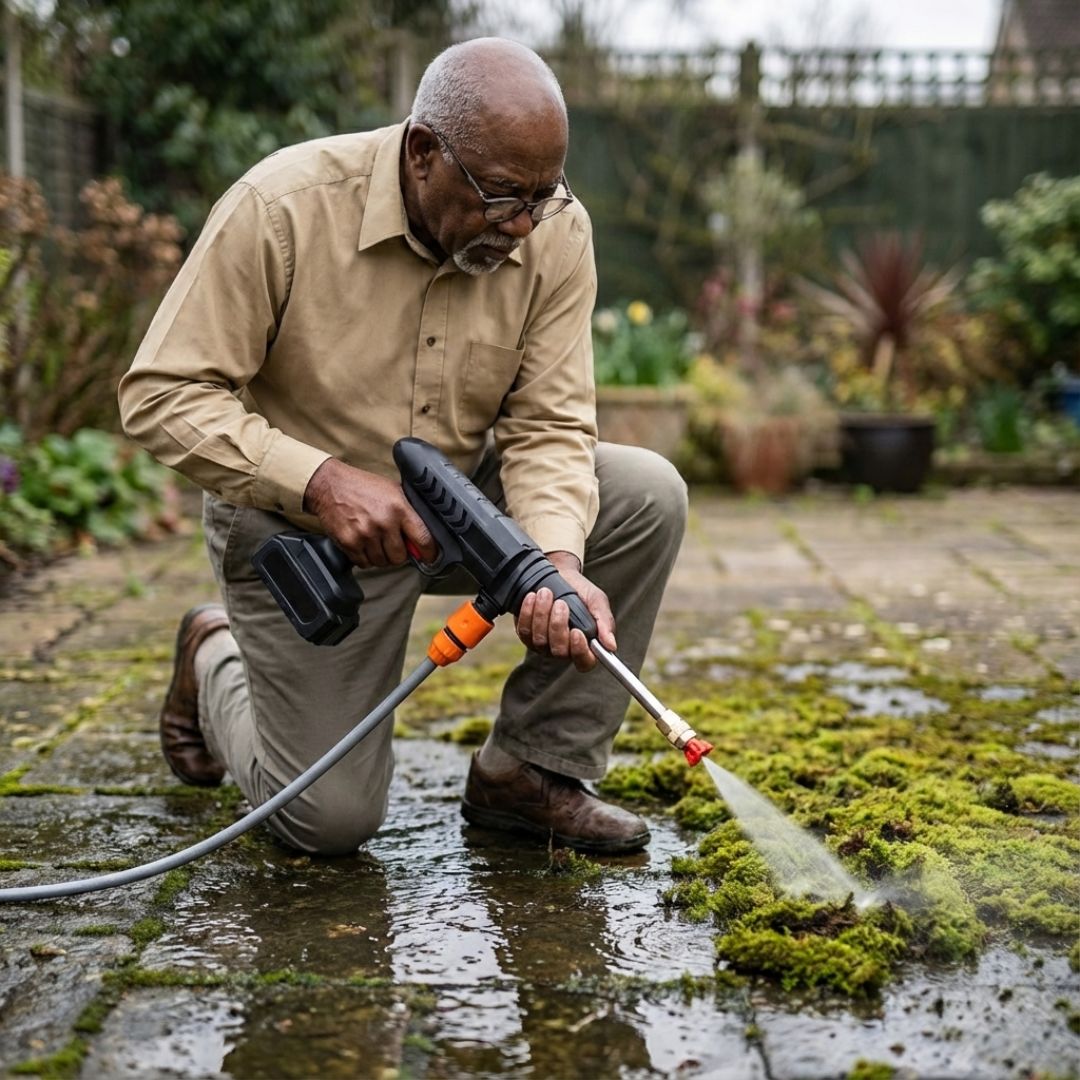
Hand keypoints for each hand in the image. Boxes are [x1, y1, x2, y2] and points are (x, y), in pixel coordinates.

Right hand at [303, 457, 436, 568]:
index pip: (423, 539)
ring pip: (382, 562)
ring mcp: (365, 533)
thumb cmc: (363, 487)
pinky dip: (364, 558)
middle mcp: (384, 522)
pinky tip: (362, 543)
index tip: (430, 558)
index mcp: (400, 508)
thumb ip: (409, 512)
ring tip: (375, 540)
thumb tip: (425, 534)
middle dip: (398, 554)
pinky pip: (364, 563)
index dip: (429, 553)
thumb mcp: (394, 491)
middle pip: (400, 557)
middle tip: (392, 544)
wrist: (330, 485)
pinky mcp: (349, 542)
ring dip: (381, 556)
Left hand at [514, 551, 615, 672]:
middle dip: (558, 625)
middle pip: (559, 651)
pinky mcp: (526, 634)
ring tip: (546, 593)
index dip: (580, 651)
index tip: (577, 632)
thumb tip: (611, 645)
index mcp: (583, 645)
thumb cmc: (581, 592)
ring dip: (542, 615)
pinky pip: (524, 630)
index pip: (584, 662)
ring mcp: (543, 644)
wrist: (560, 575)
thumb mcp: (597, 602)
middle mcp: (563, 649)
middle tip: (560, 603)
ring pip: (540, 640)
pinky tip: (532, 597)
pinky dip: (528, 612)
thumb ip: (605, 623)